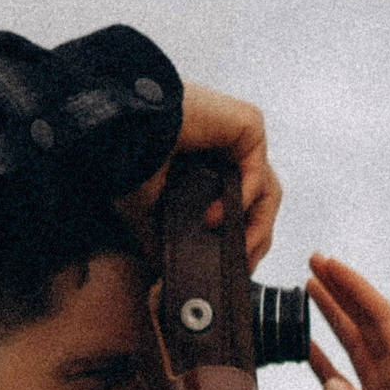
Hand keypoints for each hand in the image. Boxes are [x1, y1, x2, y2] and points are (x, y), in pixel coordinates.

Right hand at [115, 83, 282, 268]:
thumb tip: (161, 269)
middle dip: (255, 239)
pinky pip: (258, 171)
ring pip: (267, 192)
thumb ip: (159, 235)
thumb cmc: (127, 151)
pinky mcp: (249, 125)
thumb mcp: (144, 206)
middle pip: (262, 203)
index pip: (243, 208)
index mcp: (210, 165)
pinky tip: (216, 217)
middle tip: (241, 266)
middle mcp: (229, 150)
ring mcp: (241, 136)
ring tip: (235, 250)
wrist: (121, 120)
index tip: (236, 267)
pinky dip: (244, 198)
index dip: (244, 239)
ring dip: (256, 227)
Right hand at [306, 252, 389, 389]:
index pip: (382, 319)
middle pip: (365, 324)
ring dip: (332, 318)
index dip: (356, 289)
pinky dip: (323, 361)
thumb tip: (329, 385)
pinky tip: (307, 345)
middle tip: (313, 262)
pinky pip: (342, 381)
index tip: (331, 263)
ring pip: (353, 347)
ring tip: (308, 289)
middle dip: (341, 292)